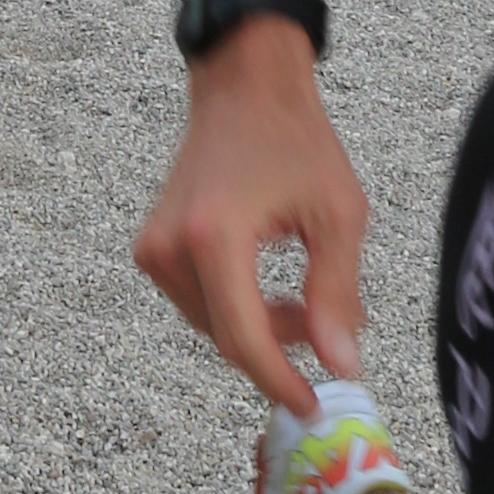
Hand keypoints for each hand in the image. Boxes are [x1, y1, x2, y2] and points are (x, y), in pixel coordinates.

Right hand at [132, 30, 369, 416]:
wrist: (244, 87)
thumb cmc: (293, 137)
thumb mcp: (336, 213)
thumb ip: (337, 294)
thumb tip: (341, 366)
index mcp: (214, 236)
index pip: (243, 338)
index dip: (279, 380)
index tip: (311, 405)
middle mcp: (170, 246)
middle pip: (228, 336)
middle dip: (280, 347)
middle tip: (329, 328)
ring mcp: (154, 248)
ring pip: (213, 325)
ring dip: (260, 328)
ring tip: (308, 301)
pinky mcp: (152, 248)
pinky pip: (198, 302)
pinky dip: (237, 307)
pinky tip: (272, 287)